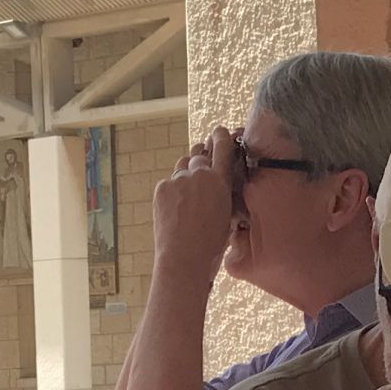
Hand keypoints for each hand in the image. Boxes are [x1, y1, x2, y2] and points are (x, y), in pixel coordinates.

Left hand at [151, 127, 236, 274]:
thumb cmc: (211, 245)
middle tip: (199, 172)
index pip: (223, 147)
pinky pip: (169, 182)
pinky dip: (172, 191)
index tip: (219, 131)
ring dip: (186, 173)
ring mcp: (179, 180)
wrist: (184, 258)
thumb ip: (224, 194)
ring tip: (188, 194)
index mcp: (221, 181)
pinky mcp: (162, 188)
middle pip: (199, 155)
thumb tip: (218, 187)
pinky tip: (175, 209)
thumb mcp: (228, 216)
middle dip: (200, 160)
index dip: (221, 136)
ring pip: (182, 166)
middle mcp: (200, 174)